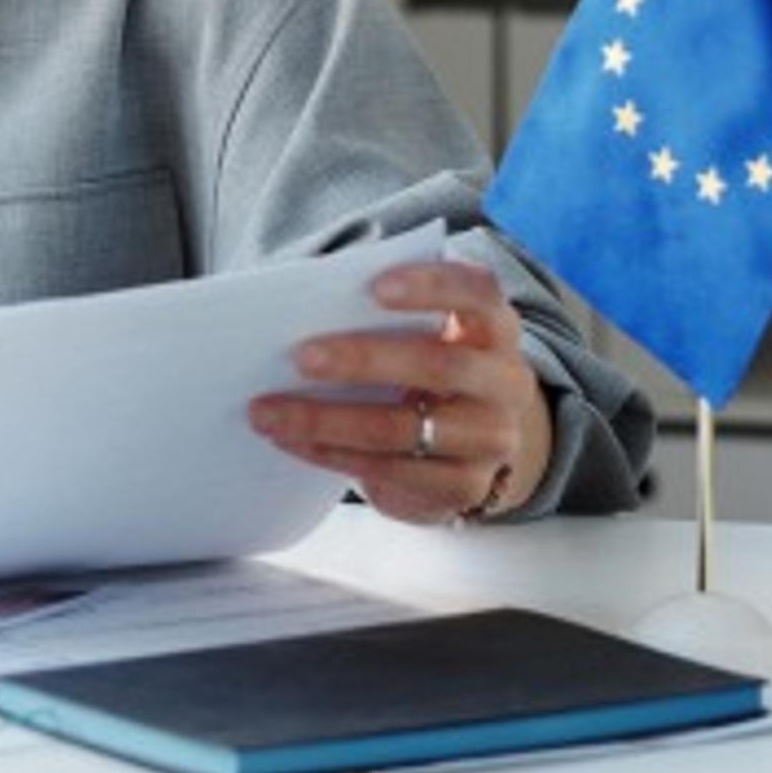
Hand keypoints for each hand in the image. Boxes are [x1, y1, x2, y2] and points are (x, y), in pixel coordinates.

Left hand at [248, 258, 552, 526]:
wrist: (469, 445)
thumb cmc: (423, 367)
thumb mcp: (422, 337)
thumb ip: (382, 316)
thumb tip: (295, 307)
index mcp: (494, 326)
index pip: (478, 292)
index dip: (432, 285)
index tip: (374, 286)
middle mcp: (505, 381)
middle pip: (439, 366)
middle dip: (363, 360)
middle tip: (299, 357)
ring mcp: (492, 439)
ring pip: (405, 428)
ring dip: (326, 420)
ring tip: (266, 411)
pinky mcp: (465, 487)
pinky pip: (391, 471)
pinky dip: (331, 453)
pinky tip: (290, 441)